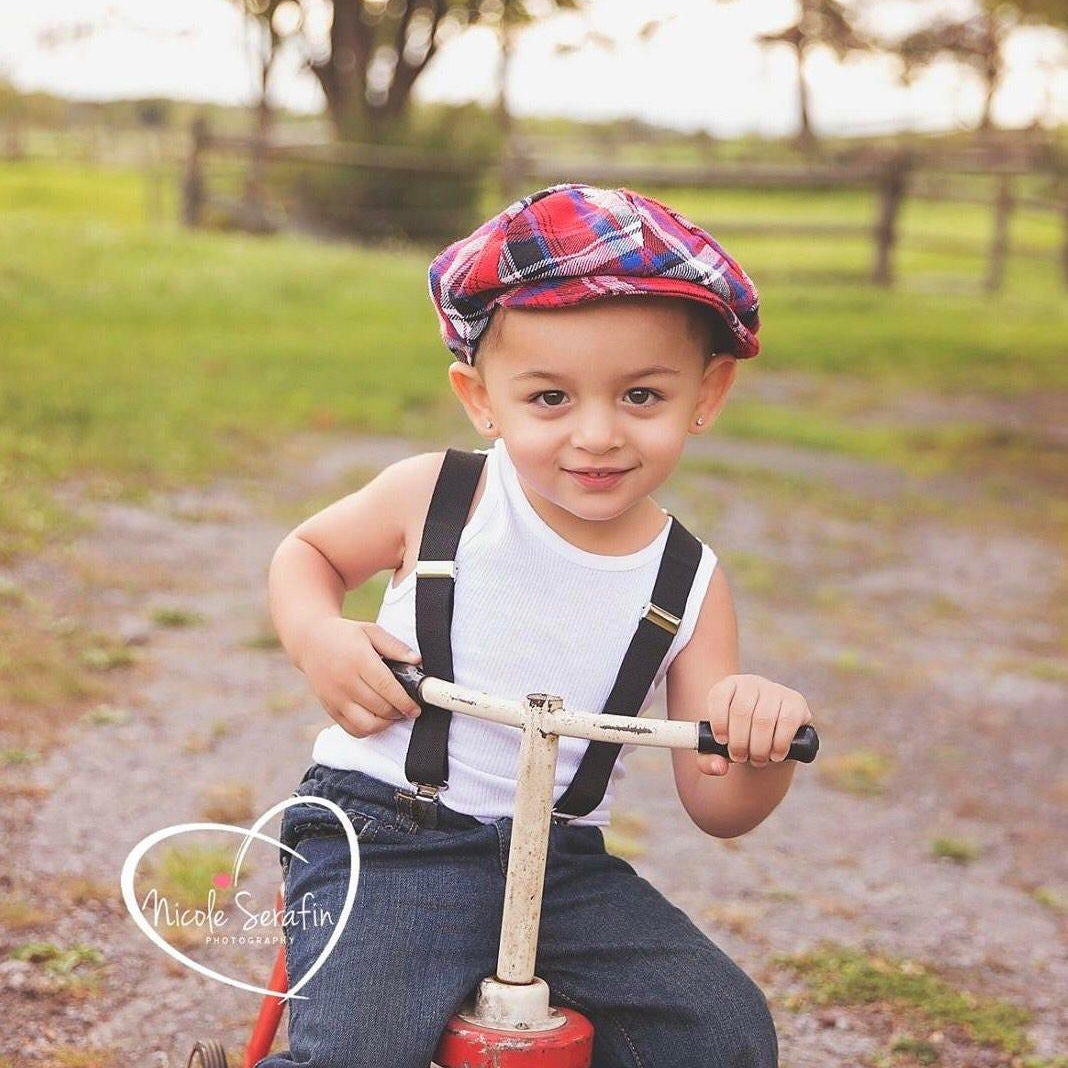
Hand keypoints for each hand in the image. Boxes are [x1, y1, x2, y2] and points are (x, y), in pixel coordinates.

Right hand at [299, 618, 422, 738]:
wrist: (310, 641)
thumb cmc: (344, 635)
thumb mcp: (371, 631)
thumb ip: (395, 646)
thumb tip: (416, 661)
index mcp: (358, 660)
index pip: (387, 687)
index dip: (405, 701)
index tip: (416, 707)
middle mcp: (345, 681)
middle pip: (379, 708)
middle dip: (399, 712)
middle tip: (408, 708)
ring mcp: (335, 697)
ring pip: (366, 724)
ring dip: (385, 723)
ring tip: (393, 714)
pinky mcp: (329, 708)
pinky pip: (352, 729)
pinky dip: (368, 729)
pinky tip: (376, 718)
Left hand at [697, 674, 812, 775]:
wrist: (768, 739)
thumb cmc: (738, 740)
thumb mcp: (718, 748)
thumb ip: (709, 760)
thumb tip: (719, 767)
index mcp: (727, 687)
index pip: (719, 697)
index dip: (719, 721)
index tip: (722, 741)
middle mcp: (751, 683)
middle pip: (741, 711)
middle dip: (739, 742)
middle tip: (740, 758)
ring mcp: (775, 690)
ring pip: (764, 719)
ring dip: (759, 747)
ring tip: (757, 760)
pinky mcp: (796, 702)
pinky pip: (787, 722)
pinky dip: (779, 743)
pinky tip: (775, 755)